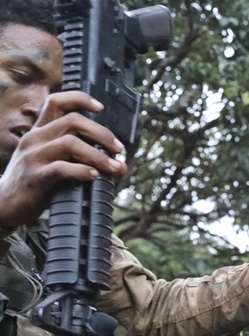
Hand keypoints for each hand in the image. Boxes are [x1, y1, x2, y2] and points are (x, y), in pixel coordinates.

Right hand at [0, 91, 126, 232]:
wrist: (5, 204)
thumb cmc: (35, 181)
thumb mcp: (53, 161)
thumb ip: (79, 157)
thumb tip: (118, 164)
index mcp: (40, 131)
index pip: (56, 102)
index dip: (79, 99)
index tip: (100, 107)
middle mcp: (35, 138)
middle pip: (72, 121)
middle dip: (102, 133)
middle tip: (119, 149)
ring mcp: (33, 156)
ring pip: (70, 143)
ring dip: (99, 156)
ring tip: (115, 168)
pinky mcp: (35, 177)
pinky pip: (61, 168)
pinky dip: (82, 171)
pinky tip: (94, 176)